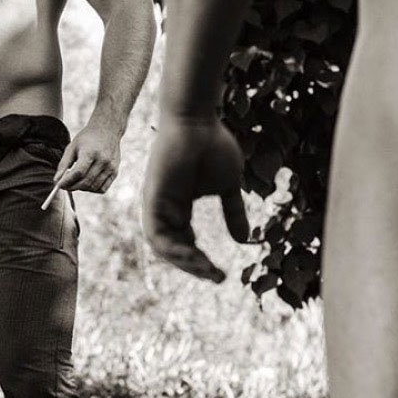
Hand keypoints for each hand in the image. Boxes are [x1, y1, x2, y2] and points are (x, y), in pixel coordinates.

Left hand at [54, 116, 121, 193]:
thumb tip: (56, 181)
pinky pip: (103, 188)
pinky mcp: (115, 172)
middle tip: (65, 186)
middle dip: (72, 187)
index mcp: (90, 152)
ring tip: (76, 182)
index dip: (67, 181)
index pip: (78, 172)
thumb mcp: (72, 146)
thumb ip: (64, 164)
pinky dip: (93, 189)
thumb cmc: (87, 138)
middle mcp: (103, 160)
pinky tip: (87, 183)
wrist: (107, 130)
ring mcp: (110, 167)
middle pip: (86, 182)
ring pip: (93, 187)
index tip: (59, 185)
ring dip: (82, 188)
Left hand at [142, 111, 248, 282]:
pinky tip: (193, 255)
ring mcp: (156, 204)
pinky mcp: (152, 198)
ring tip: (207, 271)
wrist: (197, 120)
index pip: (184, 242)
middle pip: (173, 249)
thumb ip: (232, 212)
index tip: (221, 274)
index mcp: (179, 207)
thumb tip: (244, 240)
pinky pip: (156, 233)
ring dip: (185, 262)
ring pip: (163, 246)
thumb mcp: (227, 187)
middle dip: (194, 267)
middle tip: (216, 277)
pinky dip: (173, 248)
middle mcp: (164, 209)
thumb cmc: (212, 146)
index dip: (200, 260)